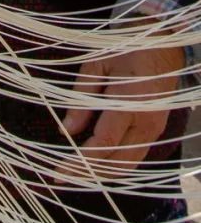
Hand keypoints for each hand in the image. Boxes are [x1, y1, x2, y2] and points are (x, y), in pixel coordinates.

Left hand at [53, 36, 184, 184]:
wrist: (163, 44)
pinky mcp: (156, 132)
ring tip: (74, 174)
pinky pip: (134, 157)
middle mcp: (147, 123)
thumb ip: (82, 98)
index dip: (80, 161)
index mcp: (131, 103)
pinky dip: (114, 166)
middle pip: (116, 162)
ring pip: (127, 165)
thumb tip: (66, 130)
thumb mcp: (97, 64)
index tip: (59, 172)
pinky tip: (95, 165)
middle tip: (61, 177)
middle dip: (88, 173)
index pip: (103, 144)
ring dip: (101, 174)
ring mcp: (155, 130)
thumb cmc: (127, 48)